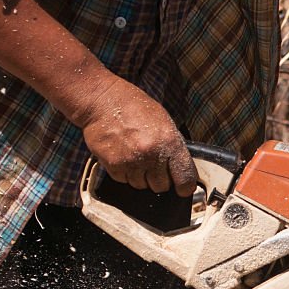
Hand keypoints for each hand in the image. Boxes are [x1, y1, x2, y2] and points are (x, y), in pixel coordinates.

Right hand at [74, 75, 196, 196]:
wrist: (102, 100)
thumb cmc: (135, 108)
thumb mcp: (164, 122)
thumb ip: (173, 147)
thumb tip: (180, 169)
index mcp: (170, 142)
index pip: (185, 178)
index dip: (185, 186)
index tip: (183, 188)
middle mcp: (152, 154)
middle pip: (162, 187)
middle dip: (160, 179)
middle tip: (154, 165)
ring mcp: (131, 161)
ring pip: (142, 186)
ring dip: (141, 177)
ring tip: (136, 157)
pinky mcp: (113, 165)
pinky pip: (124, 180)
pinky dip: (125, 173)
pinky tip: (123, 156)